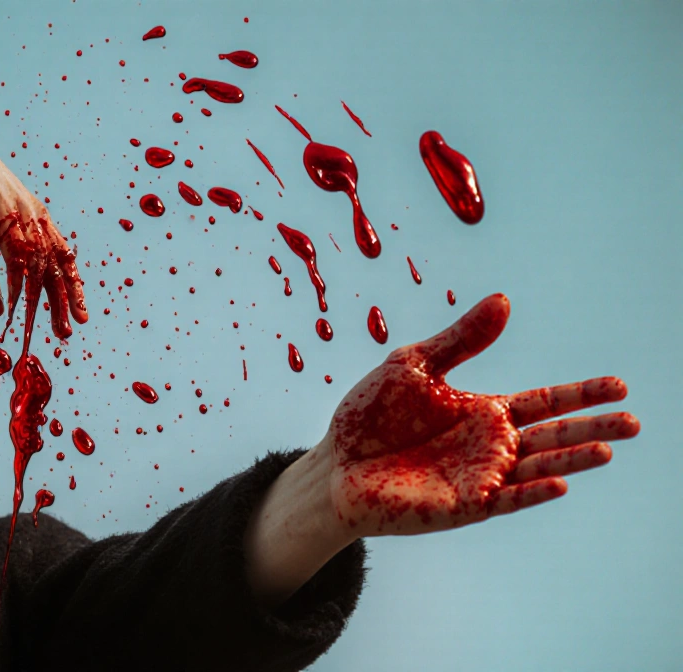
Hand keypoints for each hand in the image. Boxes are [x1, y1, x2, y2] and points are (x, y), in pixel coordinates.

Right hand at [0, 128, 87, 338]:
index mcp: (35, 225)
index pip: (60, 261)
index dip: (70, 289)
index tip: (76, 316)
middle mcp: (36, 219)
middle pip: (57, 266)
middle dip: (64, 300)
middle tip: (69, 329)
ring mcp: (23, 214)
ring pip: (42, 262)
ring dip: (46, 295)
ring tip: (50, 322)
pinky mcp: (5, 211)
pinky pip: (17, 251)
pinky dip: (18, 278)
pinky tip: (17, 300)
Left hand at [323, 293, 639, 537]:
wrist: (335, 464)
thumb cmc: (369, 416)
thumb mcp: (414, 366)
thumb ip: (461, 339)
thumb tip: (504, 300)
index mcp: (483, 411)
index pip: (545, 401)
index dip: (581, 394)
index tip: (619, 386)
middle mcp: (491, 445)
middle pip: (554, 434)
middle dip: (593, 426)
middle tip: (635, 421)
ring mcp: (481, 477)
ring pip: (539, 467)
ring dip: (573, 459)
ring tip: (609, 448)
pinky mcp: (464, 506)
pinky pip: (506, 498)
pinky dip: (532, 491)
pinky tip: (559, 481)